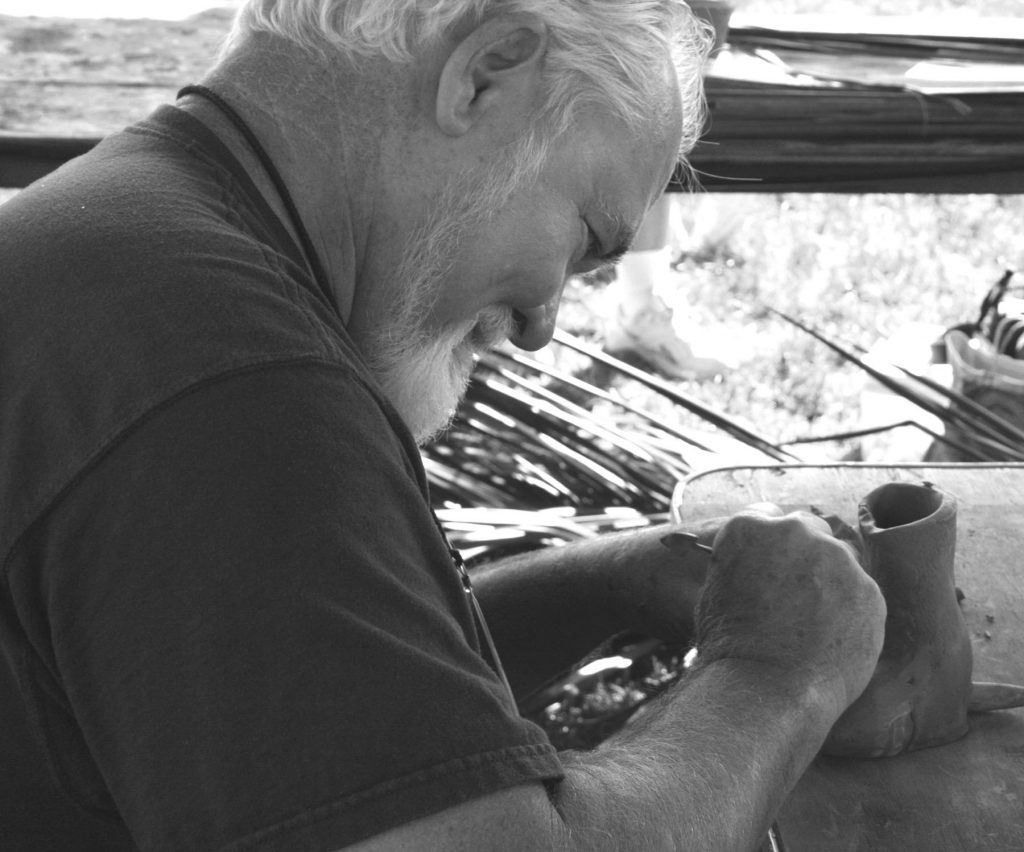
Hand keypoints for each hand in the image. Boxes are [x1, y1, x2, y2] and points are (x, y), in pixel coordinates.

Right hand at [694, 509, 885, 712]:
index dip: (771, 542)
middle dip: (805, 554)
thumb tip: (760, 564)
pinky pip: (862, 593)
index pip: (767, 514)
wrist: (763, 688)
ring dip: (831, 581)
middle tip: (796, 593)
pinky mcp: (869, 589)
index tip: (775, 561)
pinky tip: (832, 639)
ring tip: (813, 624)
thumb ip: (744, 562)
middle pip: (809, 528)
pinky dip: (852, 611)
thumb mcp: (717, 589)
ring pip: (840, 560)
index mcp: (748, 526)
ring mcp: (836, 557)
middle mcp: (794, 530)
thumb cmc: (730, 646)